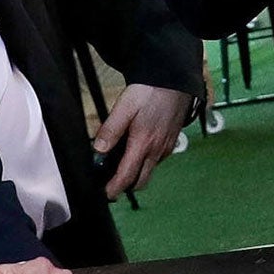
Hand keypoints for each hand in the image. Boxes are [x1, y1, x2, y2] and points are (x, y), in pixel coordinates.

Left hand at [93, 83, 193, 198]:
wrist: (175, 79)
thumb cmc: (149, 91)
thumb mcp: (125, 106)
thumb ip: (111, 129)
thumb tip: (98, 151)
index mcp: (143, 144)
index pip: (127, 177)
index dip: (114, 189)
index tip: (105, 195)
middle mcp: (157, 150)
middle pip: (141, 181)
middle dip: (126, 186)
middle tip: (111, 181)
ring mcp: (167, 147)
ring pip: (150, 170)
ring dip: (137, 173)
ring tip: (123, 162)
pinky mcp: (172, 141)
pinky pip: (158, 160)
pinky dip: (147, 161)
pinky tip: (139, 148)